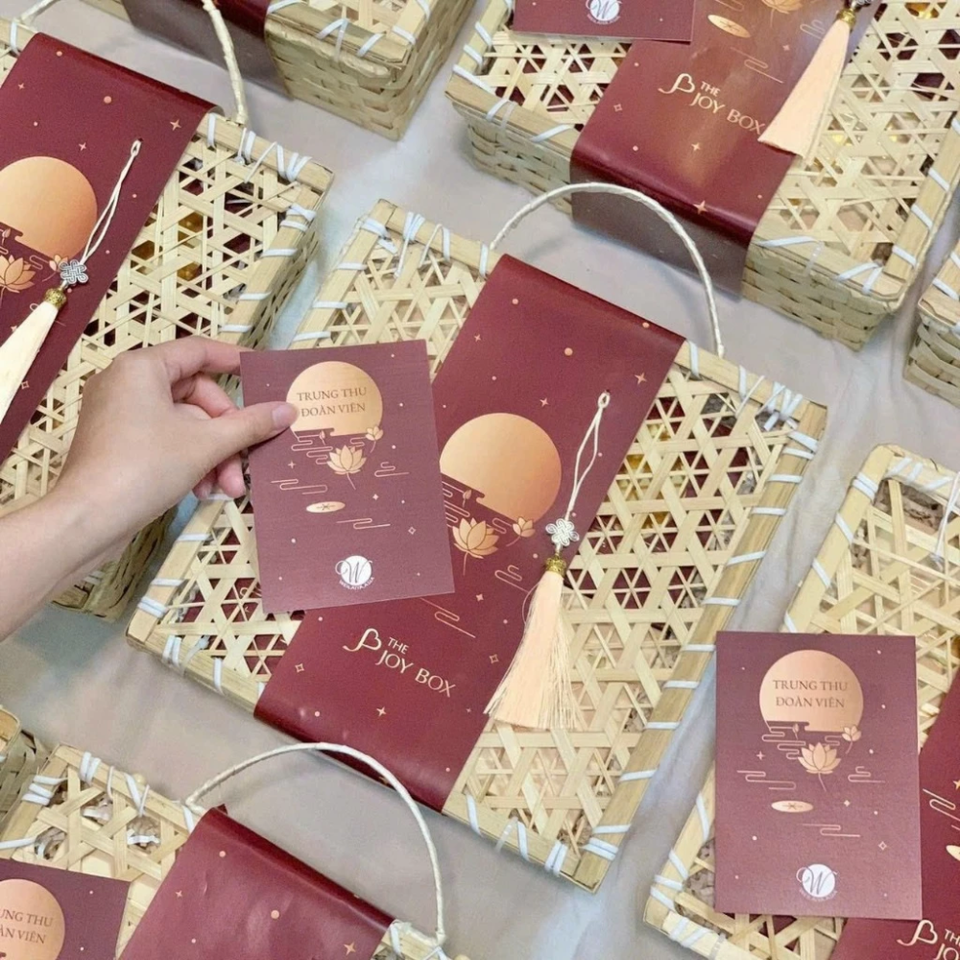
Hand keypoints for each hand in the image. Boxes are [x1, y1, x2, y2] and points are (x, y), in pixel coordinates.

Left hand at [54, 336, 294, 554]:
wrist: (88, 519)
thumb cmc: (144, 467)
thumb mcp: (207, 444)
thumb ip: (250, 424)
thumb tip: (288, 411)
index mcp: (142, 368)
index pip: (198, 352)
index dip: (234, 361)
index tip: (262, 376)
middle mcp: (127, 383)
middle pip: (196, 397)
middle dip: (226, 434)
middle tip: (245, 459)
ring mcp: (119, 415)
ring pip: (184, 425)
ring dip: (213, 455)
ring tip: (227, 488)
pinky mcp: (118, 444)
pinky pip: (165, 441)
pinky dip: (190, 462)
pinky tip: (203, 491)